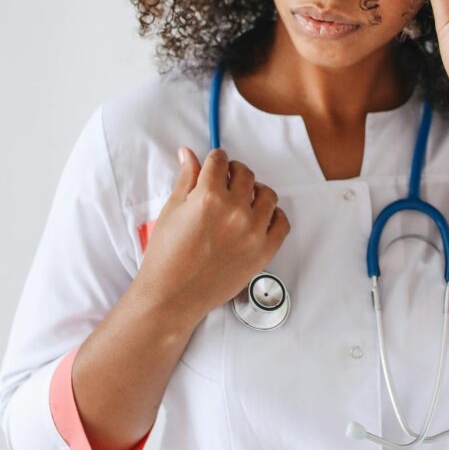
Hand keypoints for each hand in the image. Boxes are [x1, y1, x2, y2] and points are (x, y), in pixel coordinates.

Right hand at [134, 148, 290, 326]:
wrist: (172, 297)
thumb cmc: (166, 255)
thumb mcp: (172, 210)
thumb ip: (186, 178)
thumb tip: (188, 153)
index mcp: (209, 197)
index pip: (220, 161)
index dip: (215, 160)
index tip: (215, 165)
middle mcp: (235, 211)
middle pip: (245, 174)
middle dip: (234, 173)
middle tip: (226, 183)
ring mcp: (253, 232)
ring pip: (267, 194)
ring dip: (255, 191)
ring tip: (243, 200)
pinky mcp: (264, 252)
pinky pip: (281, 223)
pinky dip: (274, 216)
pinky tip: (259, 218)